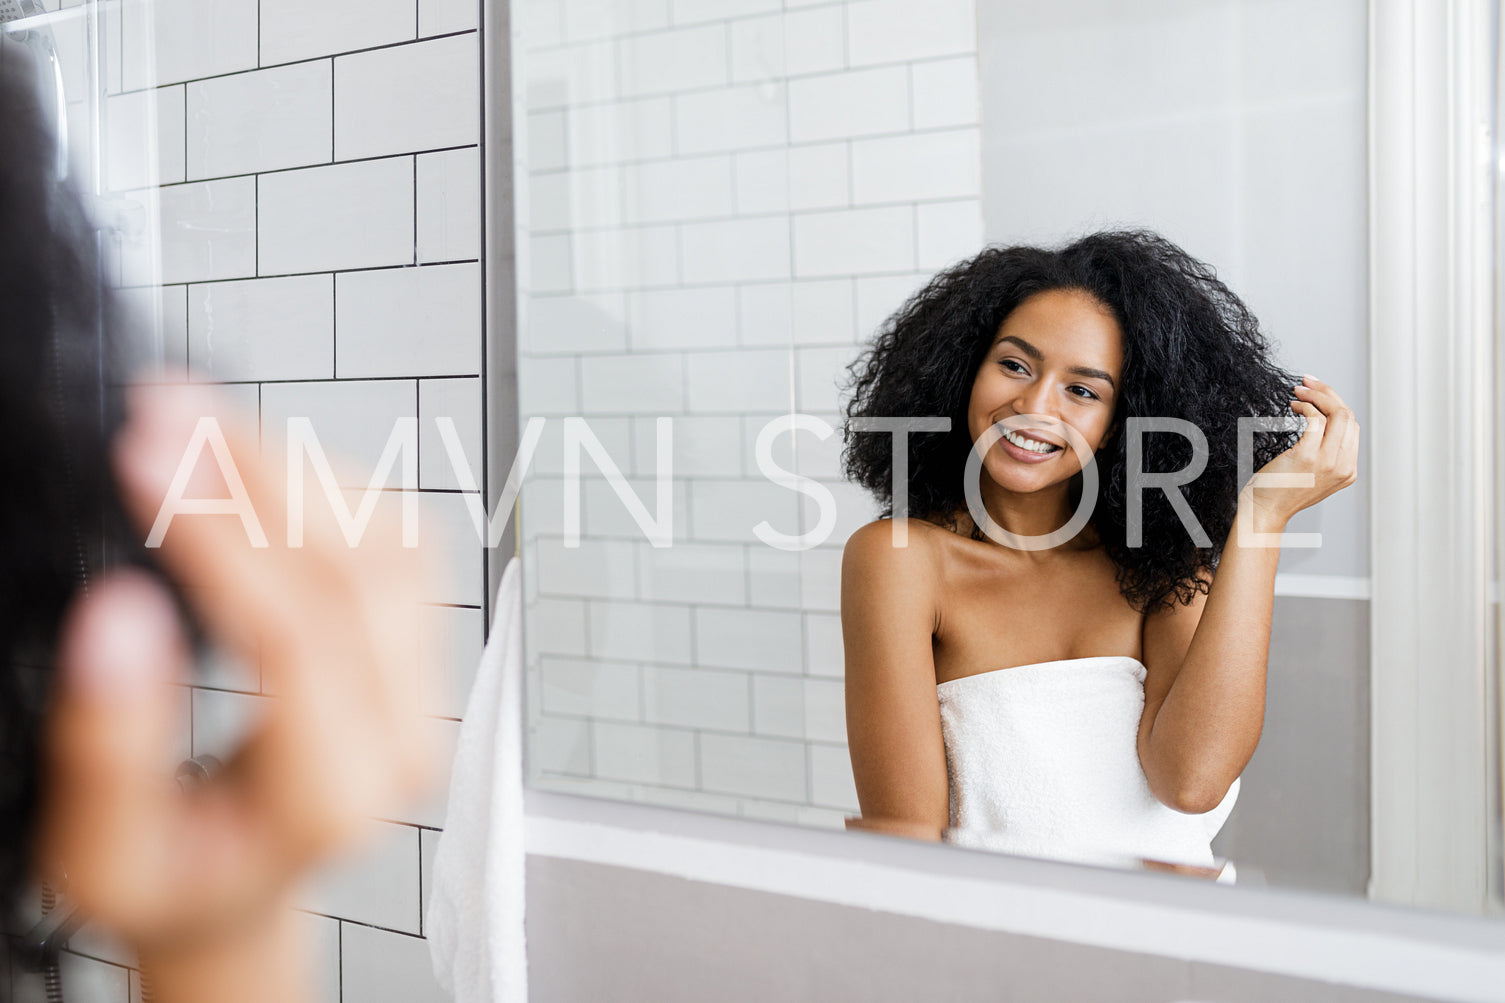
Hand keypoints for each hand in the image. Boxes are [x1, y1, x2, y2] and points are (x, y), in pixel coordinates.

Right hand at [37, 384, 441, 999]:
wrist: (233, 887)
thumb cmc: (174, 873)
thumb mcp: (103, 847)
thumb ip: (110, 742)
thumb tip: (119, 614)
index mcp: (334, 797)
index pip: (297, 636)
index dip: (220, 534)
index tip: (146, 459)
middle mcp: (404, 739)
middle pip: (359, 570)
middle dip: (255, 473)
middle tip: (168, 411)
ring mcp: (424, 690)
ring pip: (393, 541)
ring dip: (297, 466)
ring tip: (200, 420)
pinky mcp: (419, 649)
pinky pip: (400, 539)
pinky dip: (331, 484)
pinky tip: (259, 461)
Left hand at [1242, 375, 1359, 527]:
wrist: (1264, 511)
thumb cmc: (1280, 491)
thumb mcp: (1313, 474)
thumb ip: (1325, 454)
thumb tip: (1322, 419)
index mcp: (1347, 471)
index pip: (1352, 427)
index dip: (1336, 404)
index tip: (1318, 392)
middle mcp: (1344, 467)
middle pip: (1348, 416)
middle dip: (1328, 393)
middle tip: (1307, 383)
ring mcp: (1328, 462)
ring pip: (1338, 414)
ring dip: (1317, 395)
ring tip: (1299, 391)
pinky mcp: (1309, 456)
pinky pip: (1316, 419)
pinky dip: (1306, 406)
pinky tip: (1294, 406)